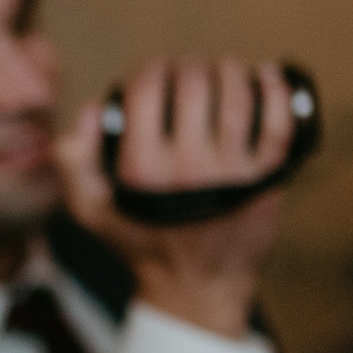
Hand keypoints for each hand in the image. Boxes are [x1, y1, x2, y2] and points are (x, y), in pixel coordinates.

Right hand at [57, 55, 290, 339]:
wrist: (196, 286)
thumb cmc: (142, 241)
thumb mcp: (89, 209)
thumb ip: (74, 159)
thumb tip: (95, 108)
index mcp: (141, 169)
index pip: (147, 89)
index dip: (150, 69)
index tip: (154, 73)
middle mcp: (187, 167)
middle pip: (194, 83)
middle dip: (189, 66)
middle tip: (187, 72)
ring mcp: (232, 171)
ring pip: (237, 92)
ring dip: (229, 69)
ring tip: (221, 72)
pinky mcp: (267, 176)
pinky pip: (278, 119)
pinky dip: (275, 88)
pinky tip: (264, 76)